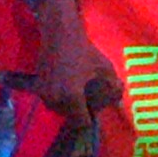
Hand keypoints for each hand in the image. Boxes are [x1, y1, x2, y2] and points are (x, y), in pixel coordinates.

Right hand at [34, 2, 120, 124]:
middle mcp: (55, 98)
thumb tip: (119, 105)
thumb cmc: (84, 50)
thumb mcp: (104, 67)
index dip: (90, 119)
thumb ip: (114, 88)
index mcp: (72, 97)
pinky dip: (57, 97)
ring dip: (66, 106)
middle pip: (69, 116)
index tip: (94, 111)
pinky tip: (65, 86)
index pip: (81, 122)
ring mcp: (44, 92)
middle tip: (86, 101)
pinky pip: (49, 100)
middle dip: (78, 112)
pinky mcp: (38, 85)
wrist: (59, 34)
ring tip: (76, 94)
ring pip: (57, 109)